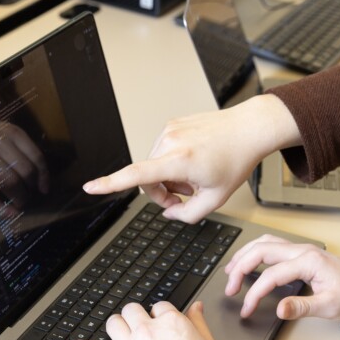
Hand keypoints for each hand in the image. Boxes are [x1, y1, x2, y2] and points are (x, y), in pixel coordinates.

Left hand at [72, 301, 220, 339]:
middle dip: (136, 316)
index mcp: (171, 323)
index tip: (160, 321)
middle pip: (133, 310)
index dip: (160, 314)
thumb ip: (199, 323)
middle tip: (137, 324)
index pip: (160, 307)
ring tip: (117, 330)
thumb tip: (196, 307)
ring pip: (113, 323)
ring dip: (115, 325)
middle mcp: (147, 331)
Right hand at [82, 95, 299, 223]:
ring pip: (155, 166)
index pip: (136, 175)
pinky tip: (195, 162)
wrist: (248, 129)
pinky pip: (163, 152)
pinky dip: (174, 162)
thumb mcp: (216, 199)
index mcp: (179, 161)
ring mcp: (170, 130)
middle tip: (187, 197)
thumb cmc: (236, 159)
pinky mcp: (172, 124)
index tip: (90, 187)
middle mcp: (170, 142)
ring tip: (196, 177)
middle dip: (163, 193)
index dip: (110, 184)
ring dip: (170, 178)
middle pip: (148, 179)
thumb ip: (187, 215)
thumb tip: (169, 212)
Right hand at [224, 234, 339, 319]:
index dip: (254, 293)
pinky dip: (255, 252)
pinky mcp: (300, 253)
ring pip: (264, 243)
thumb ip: (302, 307)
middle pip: (261, 251)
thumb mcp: (329, 307)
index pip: (271, 275)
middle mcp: (302, 251)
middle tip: (230, 288)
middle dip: (240, 268)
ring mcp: (300, 249)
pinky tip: (247, 261)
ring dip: (244, 255)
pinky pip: (271, 245)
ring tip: (230, 271)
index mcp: (308, 262)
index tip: (246, 308)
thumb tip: (279, 309)